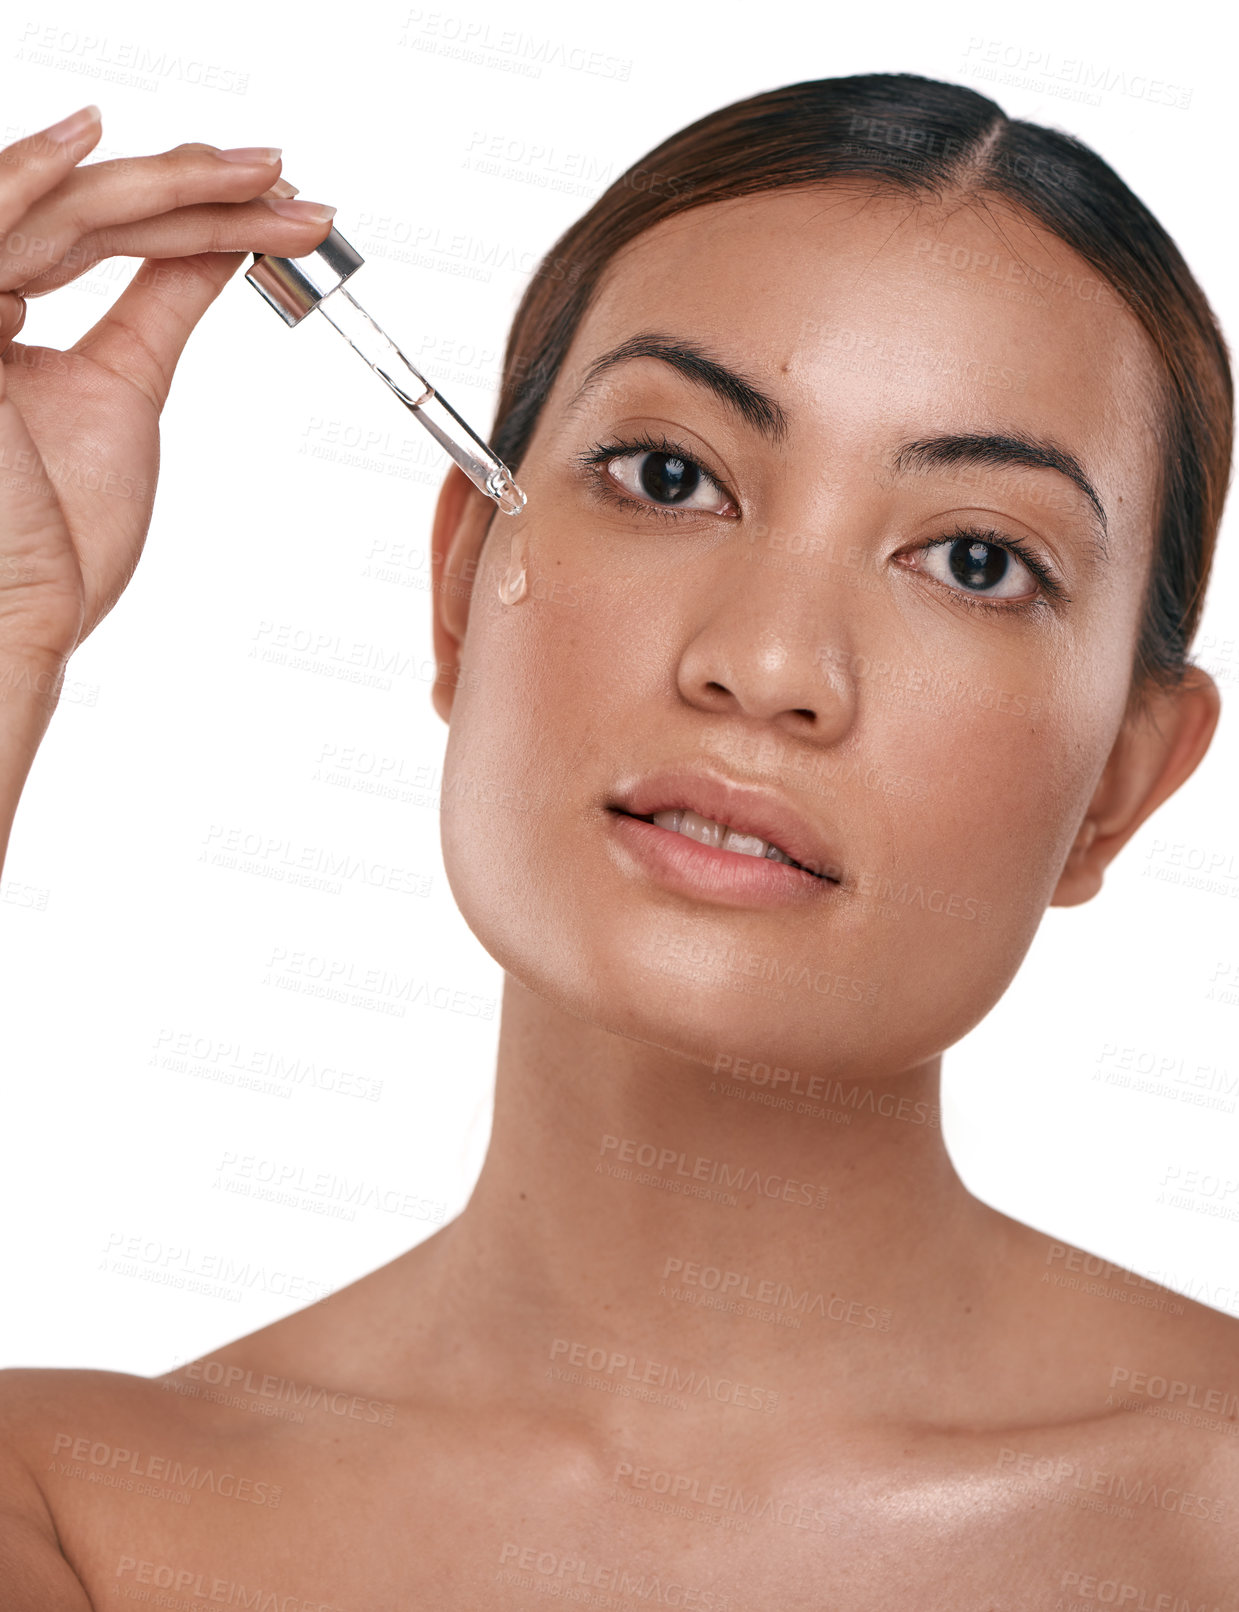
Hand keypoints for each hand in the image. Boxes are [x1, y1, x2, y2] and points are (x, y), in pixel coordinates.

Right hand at [0, 103, 336, 665]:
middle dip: (196, 187)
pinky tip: (95, 140)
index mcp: (4, 311)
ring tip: (252, 172)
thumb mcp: (127, 389)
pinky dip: (28, 178)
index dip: (190, 208)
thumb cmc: (61, 533)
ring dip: (161, 183)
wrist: (20, 614)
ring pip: (56, 208)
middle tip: (286, 179)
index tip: (279, 206)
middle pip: (86, 206)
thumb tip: (222, 244)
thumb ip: (162, 303)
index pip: (101, 229)